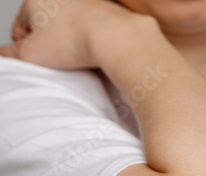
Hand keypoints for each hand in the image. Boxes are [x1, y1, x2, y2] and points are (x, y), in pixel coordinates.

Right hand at [0, 0, 144, 68]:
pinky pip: (94, 27)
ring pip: (71, 25)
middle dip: (49, 42)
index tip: (36, 59)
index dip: (25, 47)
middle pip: (48, 24)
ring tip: (76, 57)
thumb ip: (12, 55)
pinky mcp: (108, 9)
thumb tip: (6, 55)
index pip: (21, 26)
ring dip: (71, 40)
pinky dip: (92, 38)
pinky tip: (94, 51)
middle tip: (56, 60)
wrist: (115, 37)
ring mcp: (87, 0)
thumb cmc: (74, 42)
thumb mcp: (31, 54)